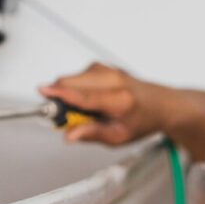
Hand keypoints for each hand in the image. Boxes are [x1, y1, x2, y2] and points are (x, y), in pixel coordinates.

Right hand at [39, 62, 163, 144]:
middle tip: (65, 117)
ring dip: (68, 93)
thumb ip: (92, 134)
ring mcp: (108, 70)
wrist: (161, 103)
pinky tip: (87, 99)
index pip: (85, 97)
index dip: (61, 94)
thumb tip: (69, 135)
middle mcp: (114, 80)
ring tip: (84, 111)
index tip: (43, 91)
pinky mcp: (102, 66)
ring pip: (73, 78)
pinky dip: (75, 88)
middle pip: (73, 82)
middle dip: (60, 97)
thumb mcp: (119, 137)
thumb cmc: (142, 120)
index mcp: (120, 100)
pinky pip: (78, 75)